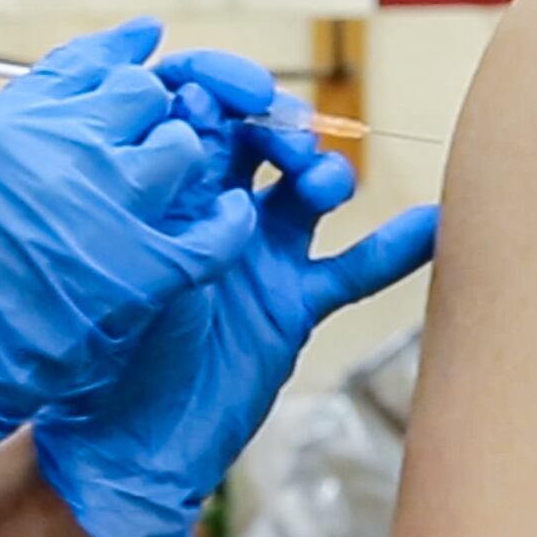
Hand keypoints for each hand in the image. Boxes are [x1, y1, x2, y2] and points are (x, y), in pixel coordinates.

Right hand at [0, 21, 263, 493]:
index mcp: (16, 120)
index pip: (89, 61)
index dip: (121, 51)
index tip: (145, 41)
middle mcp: (68, 151)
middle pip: (146, 97)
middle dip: (149, 111)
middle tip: (148, 133)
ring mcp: (111, 209)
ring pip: (185, 149)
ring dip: (184, 159)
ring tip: (172, 179)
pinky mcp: (144, 271)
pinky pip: (215, 229)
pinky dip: (227, 220)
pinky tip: (227, 214)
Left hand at [35, 104, 440, 536]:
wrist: (122, 445)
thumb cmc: (103, 349)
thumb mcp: (132, 254)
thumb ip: (172, 189)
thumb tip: (191, 111)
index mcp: (165, 194)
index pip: (202, 115)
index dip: (222, 91)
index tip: (235, 96)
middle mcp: (216, 215)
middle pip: (262, 141)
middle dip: (280, 127)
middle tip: (287, 141)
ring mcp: (260, 258)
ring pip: (309, 193)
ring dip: (325, 174)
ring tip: (322, 185)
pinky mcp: (293, 304)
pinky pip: (353, 269)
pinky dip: (396, 248)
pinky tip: (434, 224)